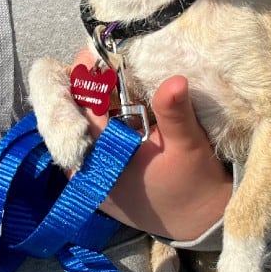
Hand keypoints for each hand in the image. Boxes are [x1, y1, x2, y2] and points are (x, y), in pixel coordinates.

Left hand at [71, 51, 232, 240]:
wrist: (197, 223)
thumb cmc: (194, 185)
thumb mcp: (188, 147)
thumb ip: (176, 114)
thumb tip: (175, 80)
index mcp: (102, 159)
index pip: (81, 104)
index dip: (90, 71)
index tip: (106, 48)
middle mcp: (83, 169)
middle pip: (73, 110)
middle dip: (90, 81)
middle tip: (113, 56)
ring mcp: (84, 175)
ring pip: (76, 122)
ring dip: (94, 97)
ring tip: (117, 74)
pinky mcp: (93, 176)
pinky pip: (85, 136)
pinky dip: (98, 116)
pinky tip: (117, 102)